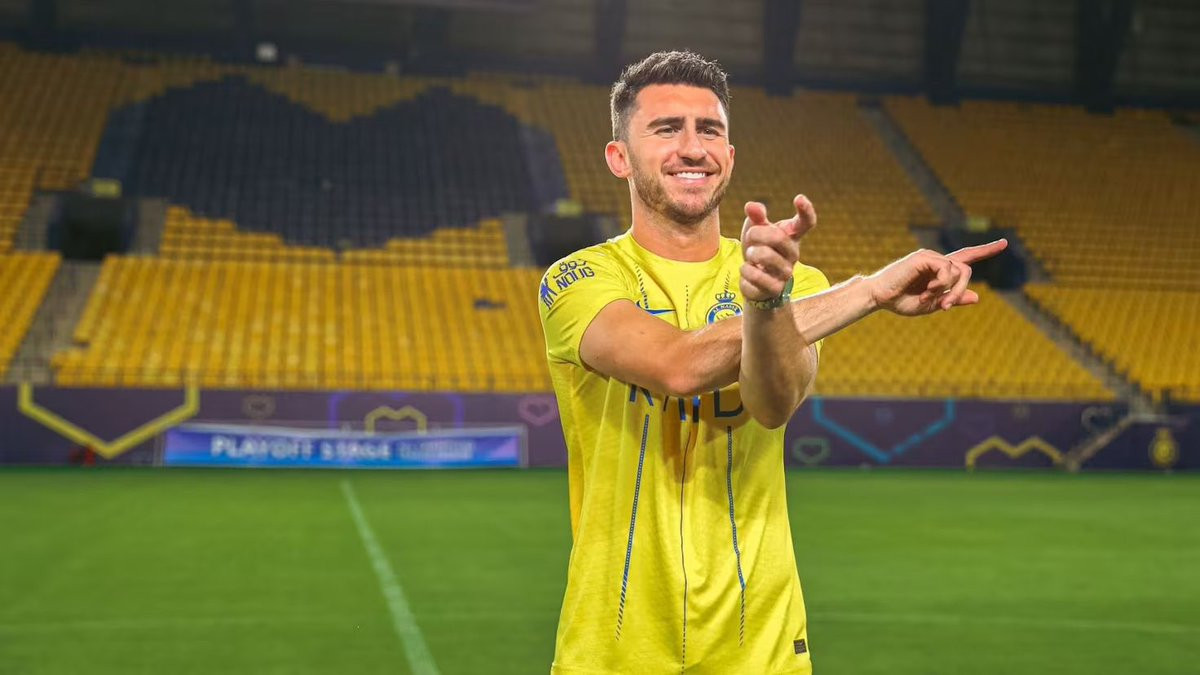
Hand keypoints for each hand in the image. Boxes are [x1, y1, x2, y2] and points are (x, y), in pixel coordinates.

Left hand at [740, 195, 816, 301]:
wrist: (756, 284)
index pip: (806, 223)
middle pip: (778, 237)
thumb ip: (756, 217)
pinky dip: (745, 271)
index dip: (806, 210)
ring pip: (765, 255)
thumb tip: (751, 206)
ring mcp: (786, 273)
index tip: (799, 198)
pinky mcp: (775, 289)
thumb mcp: (756, 230)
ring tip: (751, 256)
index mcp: (792, 237)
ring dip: (751, 253)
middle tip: (750, 236)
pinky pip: (754, 275)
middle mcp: (794, 254)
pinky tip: (748, 272)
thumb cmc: (760, 250)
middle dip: (757, 233)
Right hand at [867, 239, 1007, 315]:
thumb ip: (953, 299)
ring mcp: (930, 257)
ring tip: (928, 299)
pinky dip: (940, 284)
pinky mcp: (923, 257)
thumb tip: (977, 297)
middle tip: (944, 307)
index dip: (986, 250)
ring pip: (957, 271)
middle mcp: (937, 260)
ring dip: (948, 290)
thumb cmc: (901, 301)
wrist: (880, 297)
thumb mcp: (932, 304)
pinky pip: (946, 269)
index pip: (967, 257)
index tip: (1004, 243)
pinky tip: (926, 291)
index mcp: (940, 270)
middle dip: (960, 289)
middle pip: (966, 269)